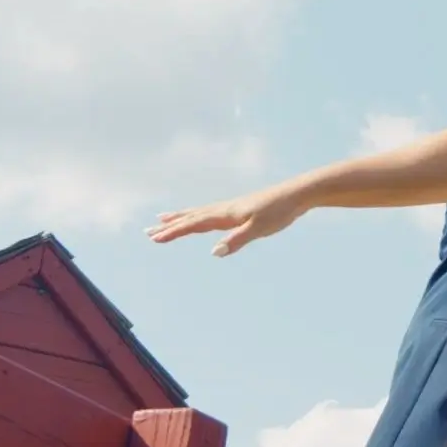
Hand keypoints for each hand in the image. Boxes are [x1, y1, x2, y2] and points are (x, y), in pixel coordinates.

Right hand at [145, 184, 309, 256]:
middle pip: (191, 218)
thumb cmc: (280, 211)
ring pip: (199, 214)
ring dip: (180, 218)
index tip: (154, 238)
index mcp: (225, 214)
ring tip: (163, 219)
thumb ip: (237, 240)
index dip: (173, 232)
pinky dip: (199, 216)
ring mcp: (231, 208)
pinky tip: (200, 219)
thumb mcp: (259, 228)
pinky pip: (211, 213)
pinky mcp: (240, 209)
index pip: (193, 224)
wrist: (298, 194)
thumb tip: (214, 252)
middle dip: (169, 226)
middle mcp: (224, 209)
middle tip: (147, 232)